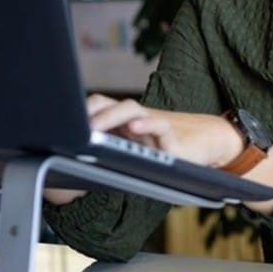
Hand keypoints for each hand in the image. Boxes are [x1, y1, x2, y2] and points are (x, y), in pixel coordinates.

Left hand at [86, 94, 242, 167]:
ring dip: (110, 117)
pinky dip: (146, 125)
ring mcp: (154, 126)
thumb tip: (82, 165)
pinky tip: (135, 128)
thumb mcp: (140, 149)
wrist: (209, 142)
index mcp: (125, 123)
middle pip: (110, 105)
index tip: (63, 122)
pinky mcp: (173, 138)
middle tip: (73, 127)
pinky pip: (159, 126)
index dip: (83, 112)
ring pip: (130, 110)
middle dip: (90, 112)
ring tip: (94, 127)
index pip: (100, 107)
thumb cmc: (169, 148)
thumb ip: (118, 149)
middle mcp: (137, 120)